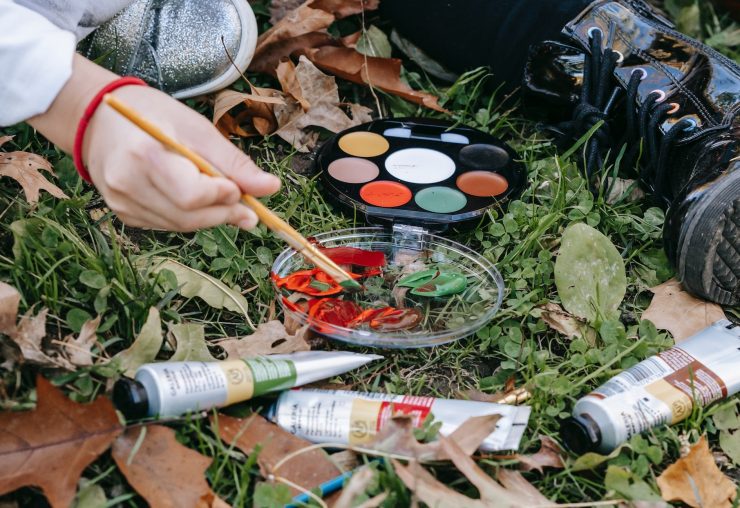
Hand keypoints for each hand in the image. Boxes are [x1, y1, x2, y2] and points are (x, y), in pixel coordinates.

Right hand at [29, 55, 279, 231]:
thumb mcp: (197, 129)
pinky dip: (189, 217)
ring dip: (210, 217)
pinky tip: (194, 201)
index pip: (192, 195)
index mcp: (145, 156)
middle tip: (247, 206)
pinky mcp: (124, 214)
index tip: (240, 188)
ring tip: (224, 200)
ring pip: (181, 225)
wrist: (98, 118)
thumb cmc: (152, 116)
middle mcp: (127, 185)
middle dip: (223, 213)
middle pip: (189, 216)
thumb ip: (234, 163)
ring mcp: (122, 203)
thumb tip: (271, 188)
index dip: (222, 197)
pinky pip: (167, 225)